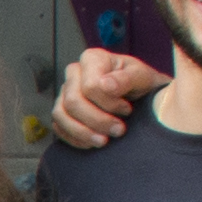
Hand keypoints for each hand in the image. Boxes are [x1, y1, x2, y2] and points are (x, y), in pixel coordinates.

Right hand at [47, 46, 167, 150]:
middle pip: (73, 102)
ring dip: (83, 132)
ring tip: (104, 141)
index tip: (127, 109)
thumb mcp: (142, 77)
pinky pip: (58, 127)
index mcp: (93, 59)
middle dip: (97, 121)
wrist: (143, 97)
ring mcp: (65, 92)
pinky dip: (74, 138)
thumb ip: (126, 79)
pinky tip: (92, 142)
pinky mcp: (62, 111)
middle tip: (119, 130)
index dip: (108, 103)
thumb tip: (105, 85)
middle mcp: (74, 73)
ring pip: (61, 115)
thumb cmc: (141, 84)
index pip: (89, 86)